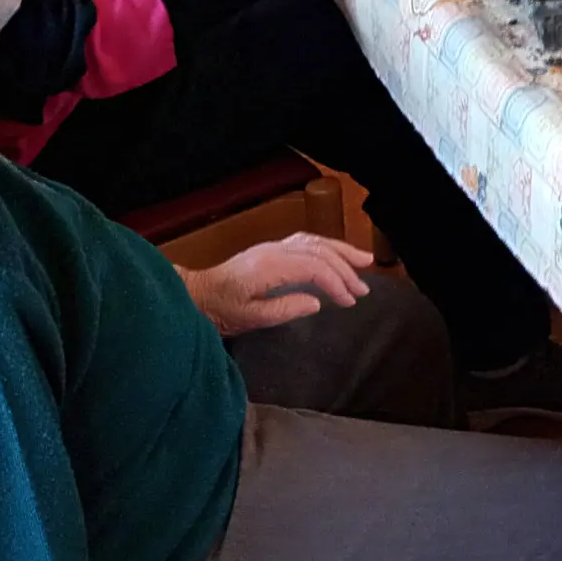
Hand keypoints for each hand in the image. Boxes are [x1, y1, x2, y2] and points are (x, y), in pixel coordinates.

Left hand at [184, 233, 375, 331]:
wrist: (197, 295)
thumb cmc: (220, 311)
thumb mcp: (250, 318)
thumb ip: (285, 309)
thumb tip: (317, 302)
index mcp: (270, 266)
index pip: (315, 267)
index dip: (336, 283)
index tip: (349, 302)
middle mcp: (275, 250)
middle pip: (320, 251)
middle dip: (345, 268)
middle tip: (364, 290)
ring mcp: (273, 247)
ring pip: (315, 241)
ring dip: (342, 252)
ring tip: (364, 262)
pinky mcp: (272, 250)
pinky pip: (307, 242)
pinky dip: (327, 247)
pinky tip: (338, 255)